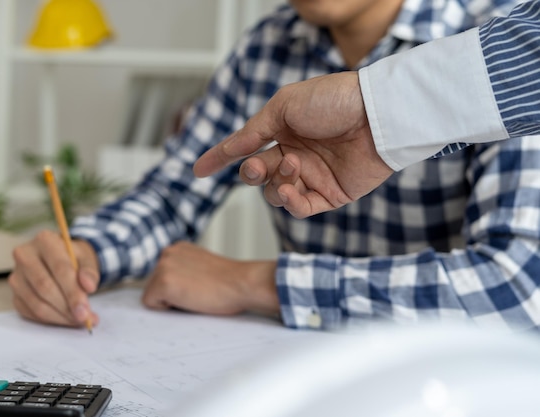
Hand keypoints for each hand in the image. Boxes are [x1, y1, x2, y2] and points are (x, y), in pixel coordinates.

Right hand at [9, 230, 100, 327]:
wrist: (61, 259)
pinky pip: (31, 312)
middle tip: (84, 318)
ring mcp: (16, 276)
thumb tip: (88, 286)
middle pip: (45, 287)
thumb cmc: (74, 258)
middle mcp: (25, 255)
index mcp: (45, 240)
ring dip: (60, 316)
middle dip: (67, 307)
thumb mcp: (87, 259)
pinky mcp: (14, 294)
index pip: (60, 269)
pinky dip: (50, 319)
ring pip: (37, 303)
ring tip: (78, 319)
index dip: (73, 293)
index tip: (85, 311)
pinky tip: (65, 319)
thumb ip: (90, 272)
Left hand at [142, 241, 278, 316]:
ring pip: (151, 295)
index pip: (161, 277)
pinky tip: (190, 300)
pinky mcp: (163, 283)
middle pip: (153, 286)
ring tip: (195, 296)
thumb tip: (174, 286)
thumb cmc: (230, 282)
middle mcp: (167, 253)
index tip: (197, 288)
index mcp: (177, 248)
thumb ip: (185, 270)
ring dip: (170, 301)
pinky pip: (151, 304)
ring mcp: (164, 267)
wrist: (242, 283)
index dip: (178, 289)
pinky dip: (167, 309)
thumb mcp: (202, 266)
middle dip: (171, 295)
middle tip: (198, 293)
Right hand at [193, 71, 392, 217]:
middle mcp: (295, 153)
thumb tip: (229, 150)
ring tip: (291, 167)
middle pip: (258, 175)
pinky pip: (300, 208)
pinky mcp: (331, 195)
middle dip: (251, 173)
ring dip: (275, 184)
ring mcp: (312, 176)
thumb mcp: (283, 107)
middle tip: (256, 166)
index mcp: (283, 129)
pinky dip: (290, 202)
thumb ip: (252, 132)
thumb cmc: (333, 101)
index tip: (198, 170)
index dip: (220, 158)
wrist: (377, 115)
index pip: (244, 147)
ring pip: (275, 193)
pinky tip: (291, 188)